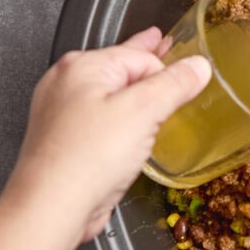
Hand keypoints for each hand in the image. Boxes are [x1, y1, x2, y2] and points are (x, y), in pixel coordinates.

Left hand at [6, 27, 210, 240]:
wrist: (52, 207)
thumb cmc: (86, 159)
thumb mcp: (143, 112)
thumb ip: (174, 84)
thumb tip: (198, 66)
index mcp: (83, 67)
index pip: (140, 56)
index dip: (167, 72)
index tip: (188, 79)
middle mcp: (67, 84)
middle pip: (120, 67)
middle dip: (145, 61)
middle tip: (161, 41)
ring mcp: (62, 113)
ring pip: (108, 94)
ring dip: (133, 96)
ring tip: (151, 88)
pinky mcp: (65, 141)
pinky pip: (99, 119)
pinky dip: (119, 121)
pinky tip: (131, 132)